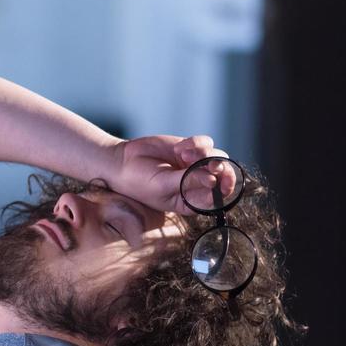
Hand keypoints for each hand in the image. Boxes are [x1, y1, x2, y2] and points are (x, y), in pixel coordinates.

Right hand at [110, 134, 227, 213]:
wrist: (122, 161)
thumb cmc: (138, 182)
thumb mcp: (162, 186)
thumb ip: (188, 182)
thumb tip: (213, 180)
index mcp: (191, 202)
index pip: (217, 198)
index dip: (222, 189)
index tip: (214, 180)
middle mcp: (197, 184)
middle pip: (224, 177)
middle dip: (220, 169)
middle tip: (212, 164)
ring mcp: (195, 165)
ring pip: (217, 157)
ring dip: (205, 154)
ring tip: (184, 154)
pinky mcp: (191, 149)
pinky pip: (206, 143)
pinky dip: (196, 143)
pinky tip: (180, 148)